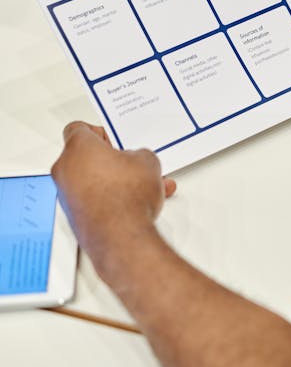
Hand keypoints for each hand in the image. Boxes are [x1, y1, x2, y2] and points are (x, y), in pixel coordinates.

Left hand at [51, 122, 175, 279]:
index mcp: (78, 148)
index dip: (99, 131)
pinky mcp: (75, 216)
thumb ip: (139, 155)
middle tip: (128, 162)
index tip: (112, 137)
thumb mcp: (147, 160)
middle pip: (85, 156)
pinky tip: (135, 204)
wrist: (121, 237)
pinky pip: (92, 200)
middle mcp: (66, 170)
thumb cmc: (125, 198)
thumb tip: (138, 162)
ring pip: (91, 180)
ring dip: (113, 180)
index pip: (79, 128)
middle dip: (109, 159)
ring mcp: (67, 195)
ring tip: (141, 186)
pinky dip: (110, 200)